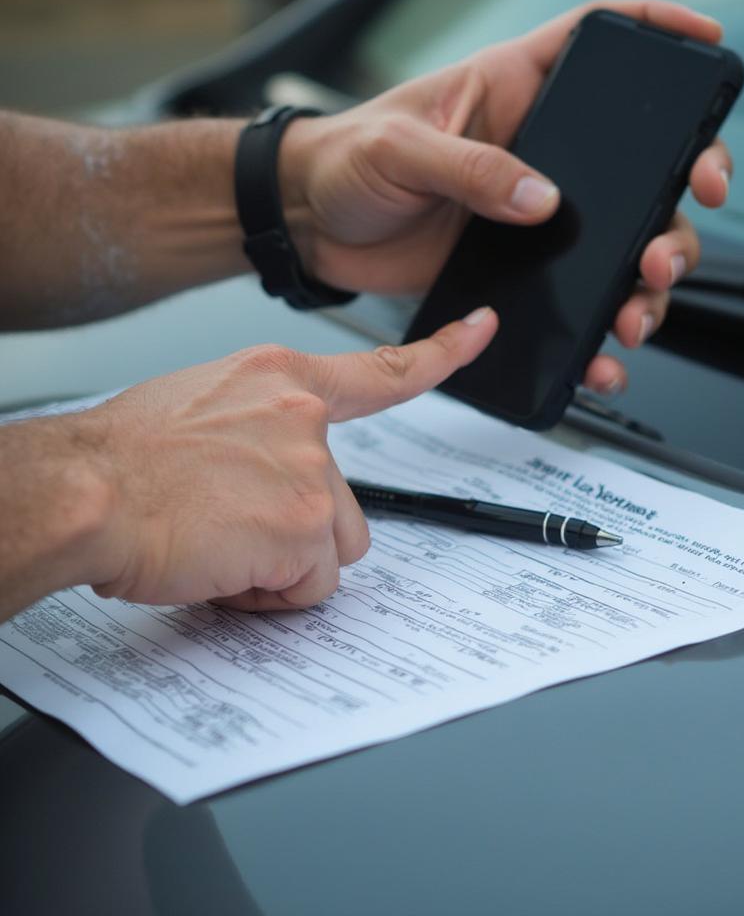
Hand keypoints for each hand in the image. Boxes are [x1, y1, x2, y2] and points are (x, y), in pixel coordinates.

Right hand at [81, 308, 497, 610]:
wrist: (83, 488)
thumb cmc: (123, 455)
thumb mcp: (201, 404)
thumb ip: (259, 428)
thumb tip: (271, 473)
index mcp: (281, 379)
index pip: (380, 368)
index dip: (441, 352)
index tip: (480, 330)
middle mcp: (305, 418)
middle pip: (346, 505)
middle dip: (299, 533)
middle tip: (232, 528)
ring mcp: (310, 471)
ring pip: (330, 549)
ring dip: (282, 564)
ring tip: (221, 547)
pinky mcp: (303, 525)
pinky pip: (308, 588)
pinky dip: (268, 594)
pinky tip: (222, 567)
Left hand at [283, 0, 733, 393]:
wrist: (311, 225)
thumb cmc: (344, 159)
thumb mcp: (401, 147)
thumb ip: (471, 167)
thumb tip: (542, 200)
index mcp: (516, 91)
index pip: (602, 41)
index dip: (661, 33)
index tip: (710, 42)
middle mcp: (540, 152)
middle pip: (641, 167)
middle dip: (679, 202)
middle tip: (669, 244)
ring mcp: (535, 214)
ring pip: (623, 243)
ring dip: (647, 281)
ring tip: (638, 309)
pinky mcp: (520, 266)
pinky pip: (576, 297)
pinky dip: (596, 330)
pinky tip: (603, 357)